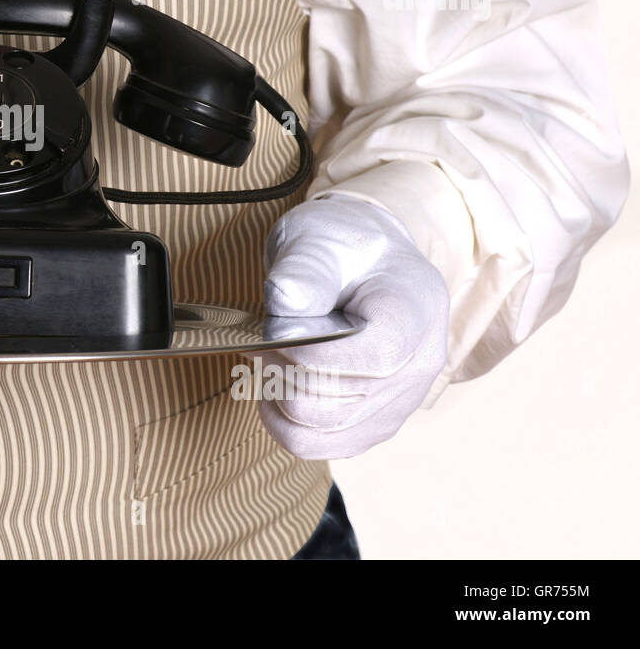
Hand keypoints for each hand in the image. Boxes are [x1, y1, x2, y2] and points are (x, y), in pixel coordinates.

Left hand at [255, 194, 448, 458]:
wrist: (365, 262)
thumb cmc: (342, 245)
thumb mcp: (320, 237)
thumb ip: (304, 269)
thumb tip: (285, 305)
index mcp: (417, 312)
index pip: (375, 358)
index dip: (313, 355)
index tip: (276, 332)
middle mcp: (420, 366)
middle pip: (339, 401)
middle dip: (284, 369)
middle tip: (263, 338)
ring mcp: (399, 402)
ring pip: (321, 430)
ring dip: (277, 395)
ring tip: (267, 358)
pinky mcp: (373, 425)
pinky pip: (318, 446)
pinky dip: (281, 421)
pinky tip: (275, 385)